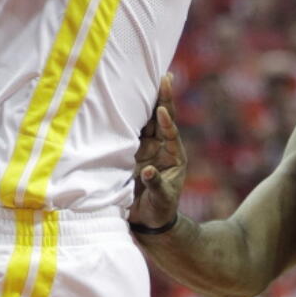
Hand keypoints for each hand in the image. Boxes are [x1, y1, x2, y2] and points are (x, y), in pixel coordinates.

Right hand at [128, 73, 186, 230]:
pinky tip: (122, 100)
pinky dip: (126, 116)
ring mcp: (144, 147)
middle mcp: (159, 147)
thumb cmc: (159, 210)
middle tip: (164, 77)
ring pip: (144, 121)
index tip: (163, 110)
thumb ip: (156, 185)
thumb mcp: (161, 199)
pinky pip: (128, 130)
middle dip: (162, 98)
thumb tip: (147, 171)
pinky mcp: (130, 150)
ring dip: (144, 102)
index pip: (171, 134)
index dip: (168, 122)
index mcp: (173, 156)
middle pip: (160, 119)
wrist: (145, 219)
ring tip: (145, 78)